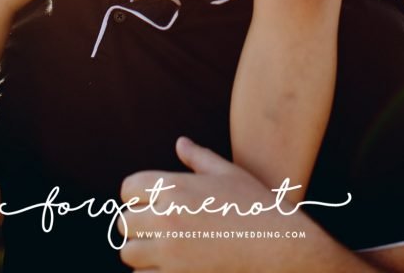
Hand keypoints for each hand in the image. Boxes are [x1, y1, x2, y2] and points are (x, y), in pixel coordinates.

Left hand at [120, 138, 299, 272]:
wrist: (279, 246)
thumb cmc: (255, 204)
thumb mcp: (227, 173)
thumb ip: (198, 157)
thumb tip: (180, 143)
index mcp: (175, 187)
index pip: (128, 189)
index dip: (137, 194)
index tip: (149, 200)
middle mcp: (167, 219)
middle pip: (124, 223)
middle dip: (137, 224)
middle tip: (156, 226)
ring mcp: (171, 253)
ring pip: (129, 254)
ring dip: (141, 251)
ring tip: (163, 247)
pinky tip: (172, 265)